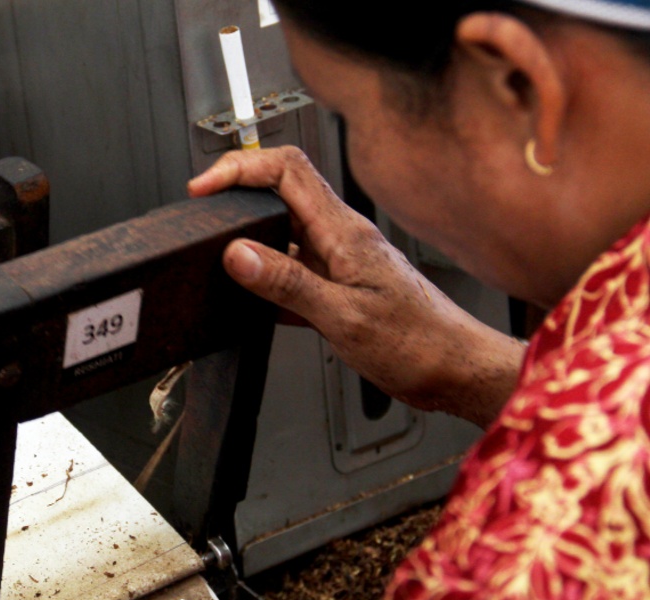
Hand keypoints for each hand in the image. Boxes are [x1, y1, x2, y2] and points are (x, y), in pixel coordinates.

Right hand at [190, 147, 525, 426]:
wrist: (455, 371)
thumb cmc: (419, 343)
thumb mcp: (343, 317)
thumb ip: (287, 283)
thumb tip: (237, 253)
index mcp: (343, 231)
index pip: (286, 170)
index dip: (240, 169)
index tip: (205, 189)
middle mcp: (340, 237)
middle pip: (280, 192)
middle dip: (238, 195)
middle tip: (203, 215)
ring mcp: (339, 261)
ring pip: (283, 232)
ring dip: (249, 238)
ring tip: (217, 258)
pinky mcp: (339, 287)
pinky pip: (293, 271)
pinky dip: (266, 279)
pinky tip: (251, 300)